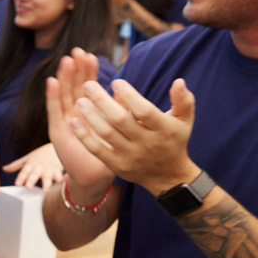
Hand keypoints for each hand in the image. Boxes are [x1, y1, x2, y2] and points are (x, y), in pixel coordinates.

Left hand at [4, 143, 63, 188]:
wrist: (56, 146)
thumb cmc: (39, 155)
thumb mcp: (27, 159)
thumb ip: (15, 165)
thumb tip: (3, 169)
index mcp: (30, 164)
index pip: (24, 171)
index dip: (21, 178)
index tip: (17, 184)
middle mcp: (39, 167)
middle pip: (34, 174)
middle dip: (31, 180)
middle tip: (28, 187)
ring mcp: (49, 169)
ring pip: (48, 177)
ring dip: (46, 183)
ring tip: (45, 190)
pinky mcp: (58, 171)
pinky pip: (60, 176)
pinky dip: (61, 179)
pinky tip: (60, 183)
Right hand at [45, 49, 114, 197]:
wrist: (95, 177)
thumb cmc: (112, 154)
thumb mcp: (124, 132)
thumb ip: (126, 113)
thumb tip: (126, 93)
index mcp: (90, 112)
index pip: (87, 86)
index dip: (88, 71)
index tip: (92, 55)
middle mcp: (75, 114)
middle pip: (74, 86)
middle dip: (77, 69)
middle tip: (78, 51)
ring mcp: (65, 122)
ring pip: (64, 94)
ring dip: (64, 77)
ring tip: (67, 60)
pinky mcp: (58, 132)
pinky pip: (55, 111)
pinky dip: (52, 96)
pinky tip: (52, 82)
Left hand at [70, 76, 198, 196]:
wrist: (168, 176)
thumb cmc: (173, 140)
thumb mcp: (184, 120)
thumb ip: (183, 100)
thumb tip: (178, 81)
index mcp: (163, 129)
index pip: (144, 111)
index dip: (128, 96)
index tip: (115, 81)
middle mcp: (147, 143)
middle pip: (120, 120)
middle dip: (102, 101)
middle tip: (87, 85)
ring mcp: (130, 156)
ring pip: (106, 134)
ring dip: (90, 116)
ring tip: (79, 100)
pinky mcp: (117, 166)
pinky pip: (97, 150)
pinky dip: (84, 136)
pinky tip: (73, 121)